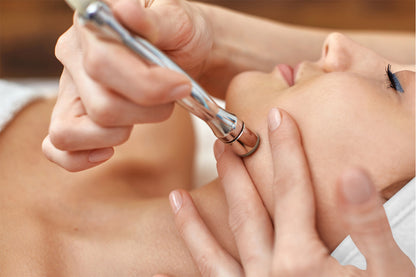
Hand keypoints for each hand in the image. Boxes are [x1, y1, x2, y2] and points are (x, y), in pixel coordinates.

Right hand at [43, 0, 212, 170]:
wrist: (186, 50)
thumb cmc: (181, 33)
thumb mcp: (178, 19)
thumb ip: (155, 19)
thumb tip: (125, 11)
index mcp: (93, 25)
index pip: (103, 64)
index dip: (146, 85)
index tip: (180, 85)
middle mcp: (73, 56)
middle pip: (99, 105)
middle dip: (148, 111)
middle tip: (172, 98)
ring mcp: (69, 88)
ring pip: (74, 131)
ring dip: (121, 133)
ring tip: (147, 113)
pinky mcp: (72, 115)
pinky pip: (57, 147)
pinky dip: (80, 157)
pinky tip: (110, 149)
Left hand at [159, 108, 413, 275]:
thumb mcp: (390, 273)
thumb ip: (369, 225)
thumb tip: (350, 174)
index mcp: (302, 262)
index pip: (292, 190)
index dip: (287, 150)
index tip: (278, 118)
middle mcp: (269, 276)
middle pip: (248, 211)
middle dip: (235, 173)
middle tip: (223, 142)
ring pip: (213, 253)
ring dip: (195, 222)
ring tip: (176, 196)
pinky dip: (195, 267)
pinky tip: (184, 253)